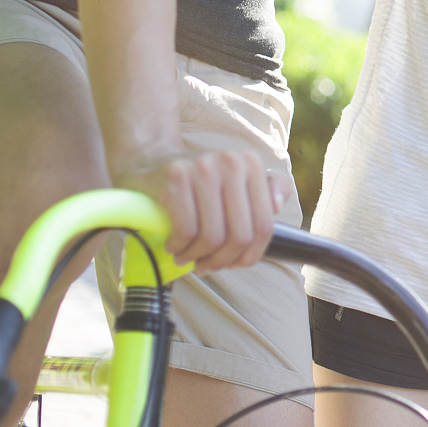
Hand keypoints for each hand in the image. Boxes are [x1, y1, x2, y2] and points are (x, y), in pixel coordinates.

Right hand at [110, 148, 289, 272]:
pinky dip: (179, 247)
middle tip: (205, 266)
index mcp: (252, 165)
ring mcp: (204, 168)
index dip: (249, 255)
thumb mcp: (237, 181)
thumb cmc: (198, 181)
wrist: (150, 160)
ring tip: (187, 257)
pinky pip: (186, 230)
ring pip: (212, 237)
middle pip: (240, 236)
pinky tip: (173, 246)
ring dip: (197, 257)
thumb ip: (266, 191)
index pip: (264, 226)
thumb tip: (277, 205)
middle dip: (221, 261)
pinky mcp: (176, 176)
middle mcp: (232, 162)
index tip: (231, 264)